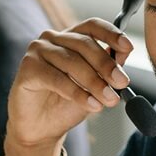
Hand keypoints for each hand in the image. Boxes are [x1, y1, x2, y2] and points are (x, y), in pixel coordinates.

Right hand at [5, 19, 133, 155]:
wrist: (41, 129)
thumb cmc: (66, 104)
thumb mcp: (94, 86)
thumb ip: (107, 70)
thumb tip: (123, 55)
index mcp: (71, 37)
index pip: (92, 26)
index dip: (111, 34)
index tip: (127, 47)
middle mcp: (53, 39)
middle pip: (84, 44)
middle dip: (106, 65)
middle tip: (121, 82)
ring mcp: (38, 51)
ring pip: (72, 62)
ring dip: (94, 82)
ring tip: (108, 100)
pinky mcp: (28, 68)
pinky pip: (57, 78)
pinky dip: (77, 93)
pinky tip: (91, 104)